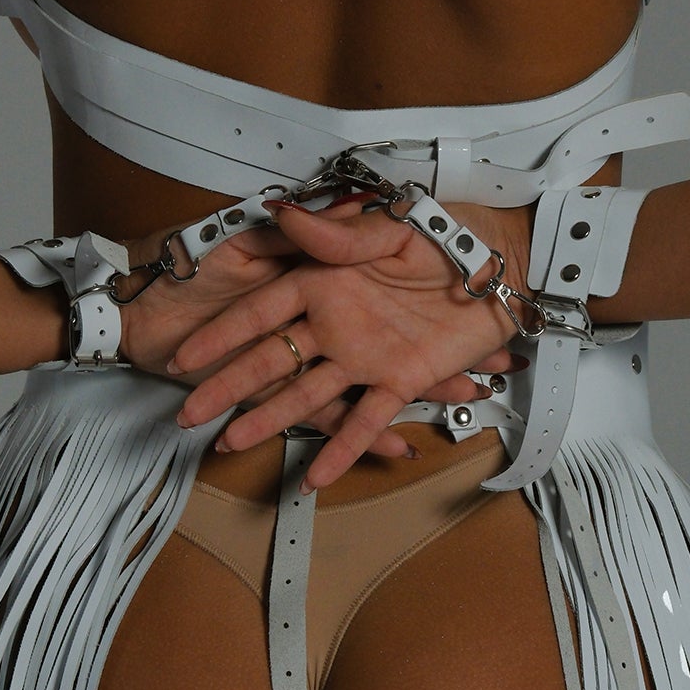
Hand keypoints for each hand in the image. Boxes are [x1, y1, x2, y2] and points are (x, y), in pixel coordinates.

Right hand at [170, 198, 521, 487]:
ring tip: (230, 445)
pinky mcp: (398, 379)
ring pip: (306, 395)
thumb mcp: (390, 229)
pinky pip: (364, 419)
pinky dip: (342, 448)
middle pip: (271, 360)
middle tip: (188, 413)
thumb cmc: (448, 235)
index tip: (183, 354)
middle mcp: (336, 322)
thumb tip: (285, 213)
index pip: (260, 312)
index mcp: (326, 281)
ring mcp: (364, 355)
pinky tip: (313, 476)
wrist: (506, 262)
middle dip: (227, 387)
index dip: (222, 336)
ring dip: (269, 421)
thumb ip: (338, 233)